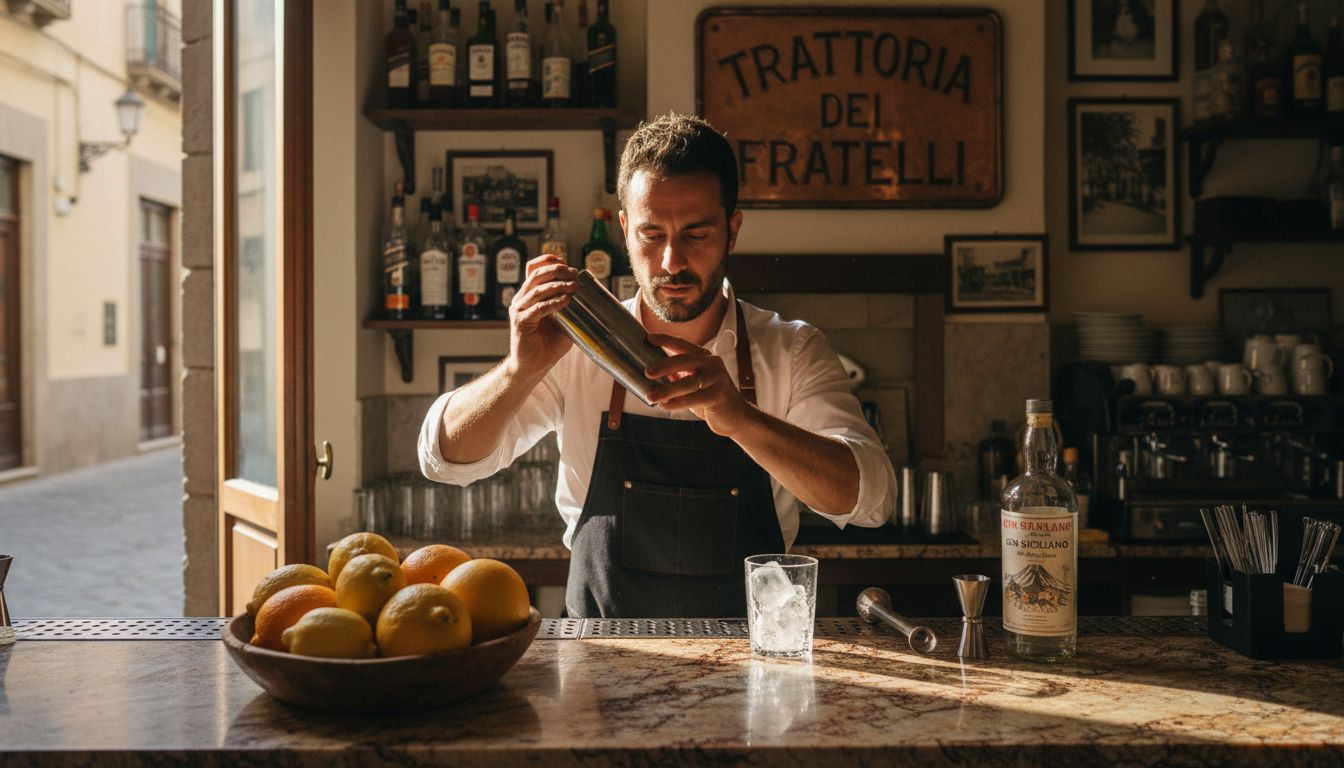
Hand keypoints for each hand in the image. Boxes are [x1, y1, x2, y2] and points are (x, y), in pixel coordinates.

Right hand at [507, 254, 576, 379]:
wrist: (534, 366)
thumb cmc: (549, 344)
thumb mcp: (563, 321)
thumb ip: (569, 305)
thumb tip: (589, 293)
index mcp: (529, 295)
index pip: (534, 268)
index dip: (548, 261)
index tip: (566, 263)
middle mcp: (522, 299)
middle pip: (536, 275)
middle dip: (557, 271)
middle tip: (574, 274)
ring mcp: (519, 310)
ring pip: (537, 290)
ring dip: (557, 286)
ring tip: (574, 286)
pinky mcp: (521, 323)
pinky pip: (538, 309)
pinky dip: (553, 303)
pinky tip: (566, 301)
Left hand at [644, 333, 754, 435]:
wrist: (737, 417)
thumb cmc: (710, 400)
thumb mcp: (695, 384)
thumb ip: (679, 376)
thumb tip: (652, 372)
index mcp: (706, 357)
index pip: (683, 345)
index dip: (666, 340)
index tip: (648, 337)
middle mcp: (713, 364)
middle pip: (685, 360)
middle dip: (664, 365)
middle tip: (647, 372)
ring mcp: (718, 379)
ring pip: (687, 383)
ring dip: (666, 390)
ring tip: (651, 396)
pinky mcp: (719, 396)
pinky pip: (693, 399)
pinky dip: (676, 403)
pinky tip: (664, 406)